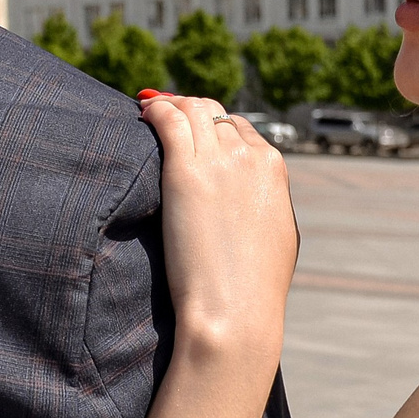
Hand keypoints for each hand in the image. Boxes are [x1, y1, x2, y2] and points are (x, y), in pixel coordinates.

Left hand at [137, 93, 296, 358]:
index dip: (213, 129)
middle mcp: (250, 156)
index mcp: (274, 170)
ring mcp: (218, 160)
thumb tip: (259, 205)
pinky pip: (168, 120)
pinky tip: (141, 112)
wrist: (235, 311)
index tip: (192, 134)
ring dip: (170, 106)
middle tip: (165, 118)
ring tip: (148, 111)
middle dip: (190, 112)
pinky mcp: (186, 171)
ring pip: (192, 109)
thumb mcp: (277, 238)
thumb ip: (267, 208)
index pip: (240, 130)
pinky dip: (154, 110)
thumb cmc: (254, 289)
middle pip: (215, 114)